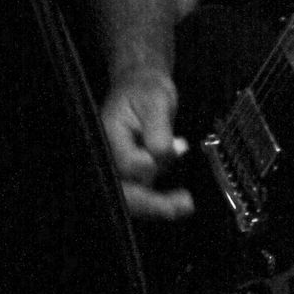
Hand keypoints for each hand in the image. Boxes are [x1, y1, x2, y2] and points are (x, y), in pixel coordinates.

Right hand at [101, 70, 193, 221]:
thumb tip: (166, 155)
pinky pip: (141, 194)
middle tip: (182, 205)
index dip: (150, 163)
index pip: (127, 162)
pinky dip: (159, 202)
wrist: (142, 88)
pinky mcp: (131, 174)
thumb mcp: (156, 102)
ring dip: (158, 205)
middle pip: (124, 190)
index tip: (175, 148)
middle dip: (151, 203)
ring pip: (134, 198)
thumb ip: (158, 131)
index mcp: (108, 135)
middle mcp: (109, 156)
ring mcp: (119, 168)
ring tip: (185, 205)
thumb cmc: (147, 91)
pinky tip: (180, 202)